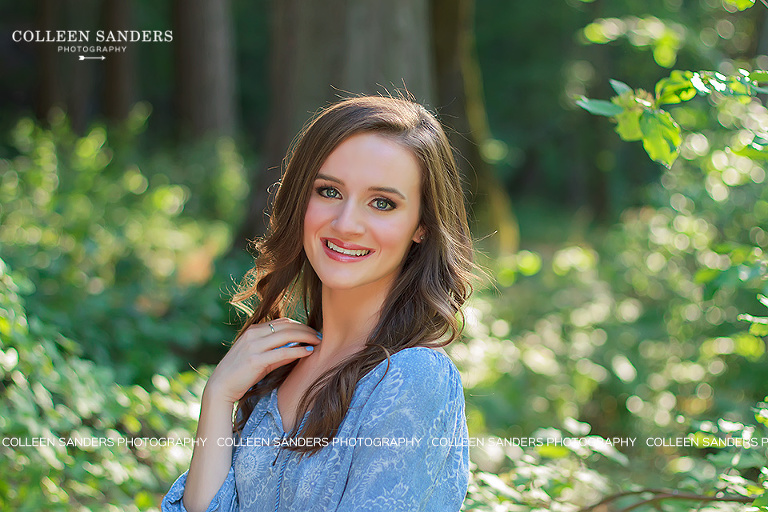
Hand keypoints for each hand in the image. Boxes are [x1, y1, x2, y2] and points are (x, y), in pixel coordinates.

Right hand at [204, 318, 320, 403]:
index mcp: (254, 330)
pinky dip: (297, 350)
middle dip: (306, 329)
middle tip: (320, 335)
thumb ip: (276, 350)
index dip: (300, 325)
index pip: (283, 322)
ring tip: (318, 341)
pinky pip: (282, 352)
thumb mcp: (259, 356)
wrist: (221, 386)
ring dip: (306, 337)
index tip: (313, 332)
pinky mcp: (255, 360)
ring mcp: (254, 346)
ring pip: (286, 335)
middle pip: (287, 326)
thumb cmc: (242, 373)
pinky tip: (308, 352)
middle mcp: (253, 335)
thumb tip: (298, 347)